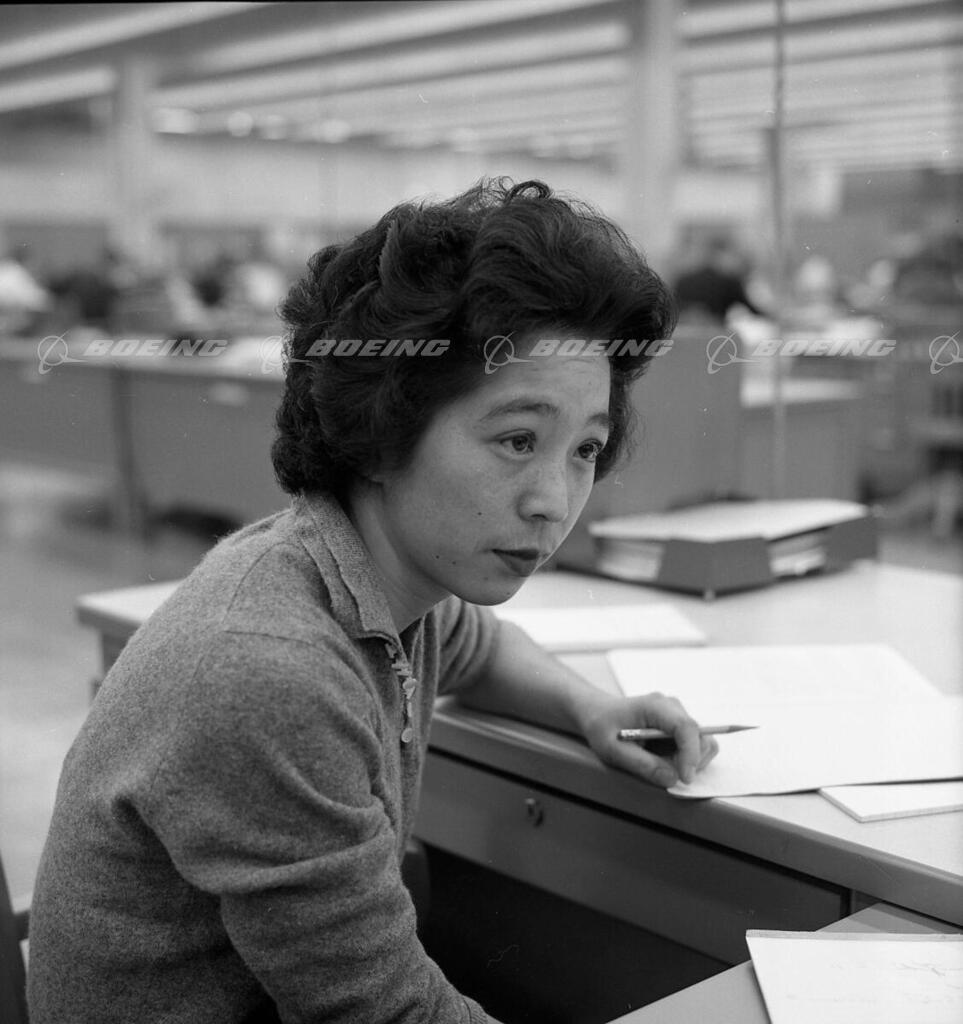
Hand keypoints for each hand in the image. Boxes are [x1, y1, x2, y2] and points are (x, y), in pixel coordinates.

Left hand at [579, 692, 718, 787]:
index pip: (685, 727)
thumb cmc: (602, 727)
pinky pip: (695, 747)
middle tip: (664, 774)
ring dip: (688, 762)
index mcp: (655, 706)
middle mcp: (672, 707)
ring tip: (658, 764)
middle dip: (690, 762)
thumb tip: (672, 778)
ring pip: (702, 743)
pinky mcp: (679, 727)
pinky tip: (662, 760)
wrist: (598, 713)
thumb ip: (642, 764)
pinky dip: (686, 761)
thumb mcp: (613, 749)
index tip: (685, 778)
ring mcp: (677, 716)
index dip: (691, 754)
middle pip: (700, 736)